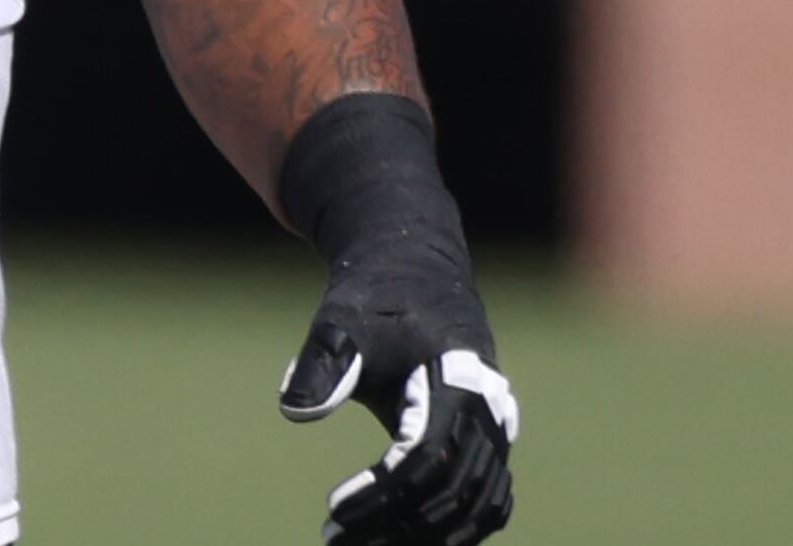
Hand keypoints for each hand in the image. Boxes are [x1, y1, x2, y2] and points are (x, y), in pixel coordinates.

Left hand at [280, 289, 517, 543]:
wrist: (415, 274)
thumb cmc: (375, 299)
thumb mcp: (342, 320)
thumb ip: (324, 362)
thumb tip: (294, 411)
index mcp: (459, 381)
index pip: (426, 458)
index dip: (382, 492)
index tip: (333, 509)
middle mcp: (490, 413)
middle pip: (450, 492)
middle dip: (393, 524)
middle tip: (334, 538)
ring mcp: (498, 430)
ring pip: (476, 506)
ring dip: (425, 536)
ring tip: (362, 544)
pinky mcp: (493, 441)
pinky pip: (489, 500)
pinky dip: (458, 528)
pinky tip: (405, 539)